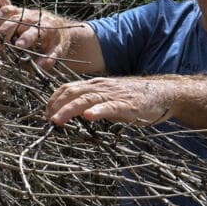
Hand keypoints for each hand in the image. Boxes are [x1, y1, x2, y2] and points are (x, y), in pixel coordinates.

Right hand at [0, 0, 70, 71]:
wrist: (59, 28)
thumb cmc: (55, 42)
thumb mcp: (57, 52)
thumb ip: (49, 59)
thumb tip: (40, 66)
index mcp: (46, 26)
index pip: (35, 30)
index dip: (26, 37)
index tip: (18, 46)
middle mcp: (33, 16)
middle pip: (16, 20)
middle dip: (5, 32)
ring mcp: (23, 12)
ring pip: (7, 11)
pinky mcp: (15, 10)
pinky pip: (2, 1)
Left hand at [46, 77, 174, 126]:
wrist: (162, 94)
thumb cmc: (132, 98)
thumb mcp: (107, 97)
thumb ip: (91, 101)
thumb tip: (72, 112)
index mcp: (94, 85)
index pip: (68, 88)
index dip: (54, 100)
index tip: (45, 113)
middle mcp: (101, 87)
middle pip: (72, 92)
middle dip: (56, 106)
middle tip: (46, 120)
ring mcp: (113, 95)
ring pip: (86, 99)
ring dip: (69, 110)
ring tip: (57, 120)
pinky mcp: (127, 105)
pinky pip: (110, 107)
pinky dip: (98, 110)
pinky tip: (89, 116)